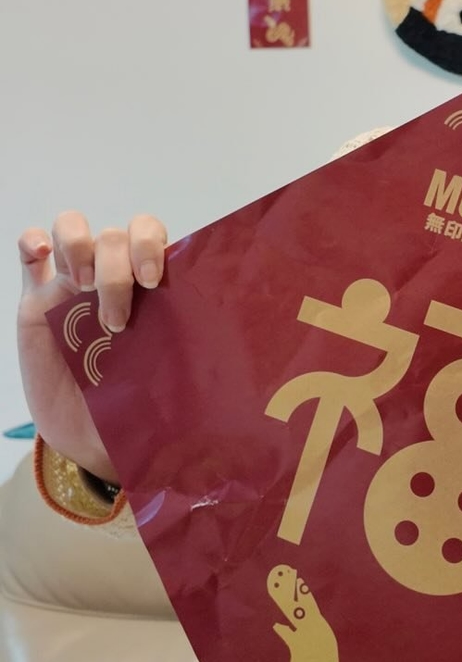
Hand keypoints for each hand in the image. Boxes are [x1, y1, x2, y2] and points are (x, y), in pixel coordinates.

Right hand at [17, 212, 167, 481]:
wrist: (91, 434)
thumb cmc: (139, 403)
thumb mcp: (170, 380)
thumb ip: (191, 360)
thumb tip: (231, 368)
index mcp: (152, 288)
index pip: (154, 237)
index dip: (150, 247)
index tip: (152, 282)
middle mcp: (114, 275)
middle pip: (115, 235)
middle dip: (116, 266)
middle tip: (115, 316)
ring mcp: (73, 282)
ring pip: (73, 228)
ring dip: (78, 247)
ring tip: (81, 287)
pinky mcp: (36, 297)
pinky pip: (29, 249)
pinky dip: (33, 240)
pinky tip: (43, 253)